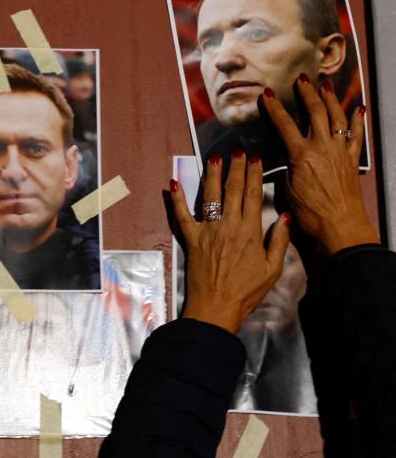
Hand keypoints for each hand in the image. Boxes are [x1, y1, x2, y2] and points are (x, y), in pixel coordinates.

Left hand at [171, 152, 290, 333]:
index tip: (255, 158)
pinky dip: (177, 199)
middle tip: (237, 150)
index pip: (253, 195)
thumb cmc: (247, 291)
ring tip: (215, 157)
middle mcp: (227, 225)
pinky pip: (182, 216)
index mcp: (250, 231)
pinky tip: (173, 183)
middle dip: (235, 167)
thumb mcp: (272, 269)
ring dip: (212, 175)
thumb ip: (278, 241)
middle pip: (232, 190)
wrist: (216, 307)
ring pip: (210, 196)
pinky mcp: (191, 239)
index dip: (254, 174)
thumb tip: (284, 216)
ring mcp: (207, 231)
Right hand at [260, 75, 377, 254]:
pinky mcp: (352, 160)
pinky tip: (358, 109)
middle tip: (301, 79)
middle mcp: (322, 147)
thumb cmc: (311, 212)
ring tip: (325, 86)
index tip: (268, 94)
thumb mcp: (287, 189)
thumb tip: (284, 159)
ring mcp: (340, 151)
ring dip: (330, 99)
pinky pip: (356, 135)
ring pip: (336, 118)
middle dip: (306, 93)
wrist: (340, 225)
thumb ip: (286, 168)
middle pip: (315, 112)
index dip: (274, 108)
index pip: (284, 125)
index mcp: (301, 154)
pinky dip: (357, 121)